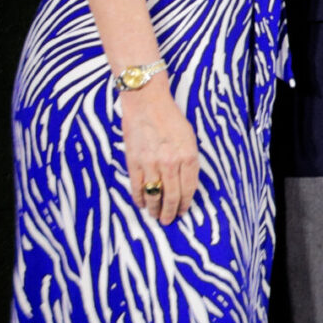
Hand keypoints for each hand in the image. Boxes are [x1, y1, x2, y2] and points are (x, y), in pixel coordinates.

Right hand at [120, 78, 199, 224]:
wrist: (147, 102)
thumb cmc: (170, 118)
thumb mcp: (189, 138)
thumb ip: (188, 160)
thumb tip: (185, 183)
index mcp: (188, 156)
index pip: (189, 189)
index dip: (185, 203)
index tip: (183, 211)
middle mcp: (171, 162)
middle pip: (172, 196)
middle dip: (170, 212)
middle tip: (168, 221)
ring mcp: (151, 163)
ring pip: (154, 195)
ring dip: (155, 210)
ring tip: (156, 216)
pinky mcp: (133, 162)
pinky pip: (137, 187)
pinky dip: (140, 199)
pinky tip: (142, 204)